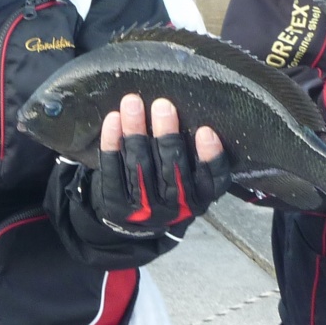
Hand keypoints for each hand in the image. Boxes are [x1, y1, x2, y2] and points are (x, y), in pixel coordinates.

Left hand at [84, 93, 227, 235]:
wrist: (134, 220)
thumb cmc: (169, 186)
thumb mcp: (191, 181)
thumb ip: (195, 157)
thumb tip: (193, 118)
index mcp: (199, 199)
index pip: (213, 180)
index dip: (211, 156)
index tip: (206, 131)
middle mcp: (174, 207)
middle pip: (171, 168)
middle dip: (166, 135)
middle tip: (162, 105)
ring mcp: (143, 208)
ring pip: (139, 165)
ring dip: (136, 131)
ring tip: (133, 103)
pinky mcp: (116, 204)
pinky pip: (112, 170)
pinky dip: (112, 143)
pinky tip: (113, 120)